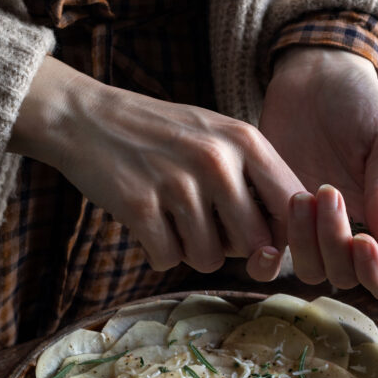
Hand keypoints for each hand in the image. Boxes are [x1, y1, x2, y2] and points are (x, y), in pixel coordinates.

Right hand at [9, 56, 304, 278]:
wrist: (86, 117)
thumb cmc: (162, 135)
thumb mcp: (219, 138)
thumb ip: (255, 180)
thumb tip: (282, 247)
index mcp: (245, 140)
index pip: (291, 206)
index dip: (280, 232)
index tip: (258, 233)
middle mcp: (217, 160)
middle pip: (254, 244)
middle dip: (232, 248)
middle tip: (205, 226)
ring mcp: (178, 183)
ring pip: (209, 259)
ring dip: (190, 250)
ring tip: (172, 219)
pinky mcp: (139, 205)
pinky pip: (167, 259)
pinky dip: (157, 251)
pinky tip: (147, 223)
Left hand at [258, 47, 377, 299]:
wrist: (315, 79)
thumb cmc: (361, 106)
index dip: (377, 274)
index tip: (362, 241)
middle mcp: (352, 236)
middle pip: (346, 279)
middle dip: (334, 244)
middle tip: (327, 192)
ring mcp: (313, 232)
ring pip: (310, 271)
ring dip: (305, 242)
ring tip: (301, 194)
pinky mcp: (277, 220)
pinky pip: (273, 255)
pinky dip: (273, 244)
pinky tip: (279, 205)